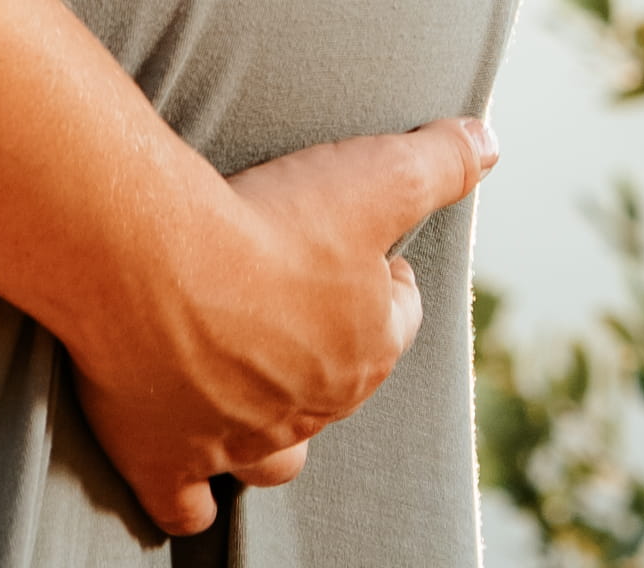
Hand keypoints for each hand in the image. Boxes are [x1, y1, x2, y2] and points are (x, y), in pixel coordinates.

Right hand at [72, 114, 497, 535]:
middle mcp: (311, 406)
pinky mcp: (168, 459)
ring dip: (275, 435)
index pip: (398, 316)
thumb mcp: (375, 176)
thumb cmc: (265, 222)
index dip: (385, 280)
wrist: (153, 263)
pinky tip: (192, 481)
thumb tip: (489, 143)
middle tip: (293, 296)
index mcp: (365, 348)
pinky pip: (188, 501)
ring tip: (259, 396)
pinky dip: (192, 496)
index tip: (364, 251)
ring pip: (278, 458)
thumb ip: (439, 161)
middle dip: (325, 346)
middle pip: (336, 384)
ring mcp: (240, 439)